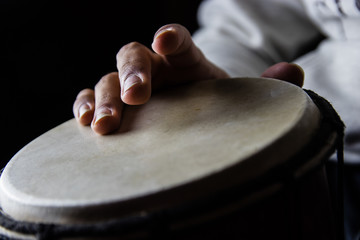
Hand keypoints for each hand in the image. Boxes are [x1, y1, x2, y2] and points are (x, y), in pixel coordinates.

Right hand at [73, 24, 303, 134]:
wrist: (192, 122)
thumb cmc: (214, 108)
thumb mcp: (238, 97)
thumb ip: (266, 86)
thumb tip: (294, 73)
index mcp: (185, 61)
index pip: (178, 41)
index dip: (172, 37)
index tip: (166, 40)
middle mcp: (154, 69)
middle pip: (134, 56)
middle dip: (132, 72)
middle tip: (135, 95)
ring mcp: (128, 87)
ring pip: (106, 80)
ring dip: (104, 98)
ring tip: (105, 124)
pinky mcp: (113, 106)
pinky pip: (90, 99)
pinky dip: (85, 107)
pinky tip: (87, 123)